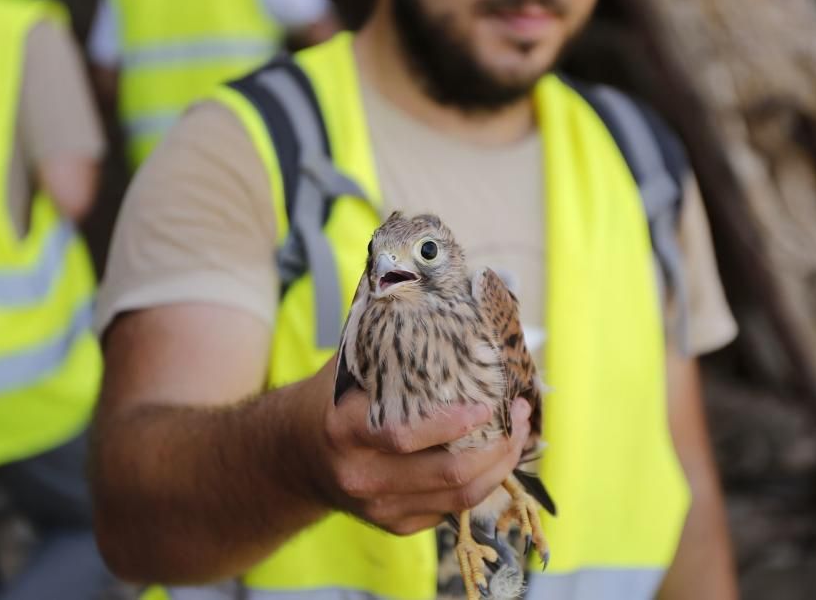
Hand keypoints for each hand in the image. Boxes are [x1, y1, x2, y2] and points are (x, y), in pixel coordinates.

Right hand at [306, 366, 531, 534]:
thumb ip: (386, 344)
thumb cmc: (330, 400)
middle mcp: (361, 476)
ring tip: (520, 434)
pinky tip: (496, 456)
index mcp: (345, 430)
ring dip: (500, 467)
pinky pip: (451, 509)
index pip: (405, 434)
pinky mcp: (395, 524)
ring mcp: (379, 507)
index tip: (489, 402)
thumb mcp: (347, 368)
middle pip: (447, 473)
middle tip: (521, 414)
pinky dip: (483, 483)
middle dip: (498, 446)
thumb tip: (428, 290)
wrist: (294, 457)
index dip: (454, 423)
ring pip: (459, 498)